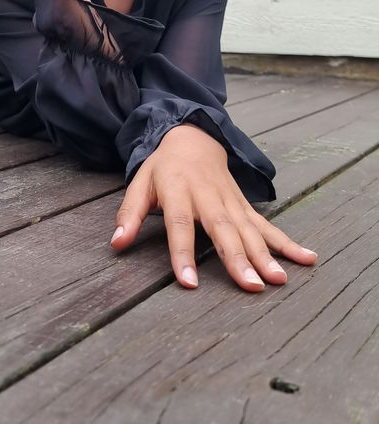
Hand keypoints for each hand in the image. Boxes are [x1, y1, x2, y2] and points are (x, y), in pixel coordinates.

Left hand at [111, 125, 316, 291]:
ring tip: (278, 279)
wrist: (193, 137)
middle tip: (252, 286)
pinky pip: (267, 225)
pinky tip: (307, 258)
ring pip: (250, 229)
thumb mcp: (139, 184)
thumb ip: (128, 214)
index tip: (189, 283)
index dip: (183, 254)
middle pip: (223, 229)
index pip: (180, 224)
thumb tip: (116, 244)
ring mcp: (231, 199)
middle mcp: (208, 195)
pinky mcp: (244, 204)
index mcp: (178, 190)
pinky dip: (287, 242)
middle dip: (238, 259)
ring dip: (266, 255)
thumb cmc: (163, 167)